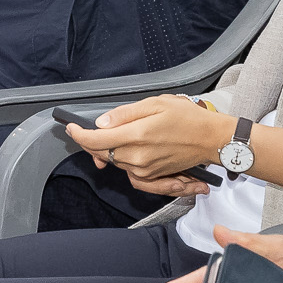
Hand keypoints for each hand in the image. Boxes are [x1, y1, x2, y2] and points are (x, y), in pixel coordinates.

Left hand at [66, 96, 228, 183]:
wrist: (212, 139)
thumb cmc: (188, 118)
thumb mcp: (155, 104)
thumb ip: (125, 114)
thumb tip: (102, 122)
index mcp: (136, 137)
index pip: (95, 140)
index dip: (78, 134)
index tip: (71, 126)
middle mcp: (138, 158)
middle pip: (102, 153)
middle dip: (90, 142)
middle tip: (85, 130)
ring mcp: (145, 170)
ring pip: (114, 162)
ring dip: (105, 151)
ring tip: (106, 137)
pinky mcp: (153, 177)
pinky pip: (128, 173)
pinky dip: (121, 164)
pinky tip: (121, 153)